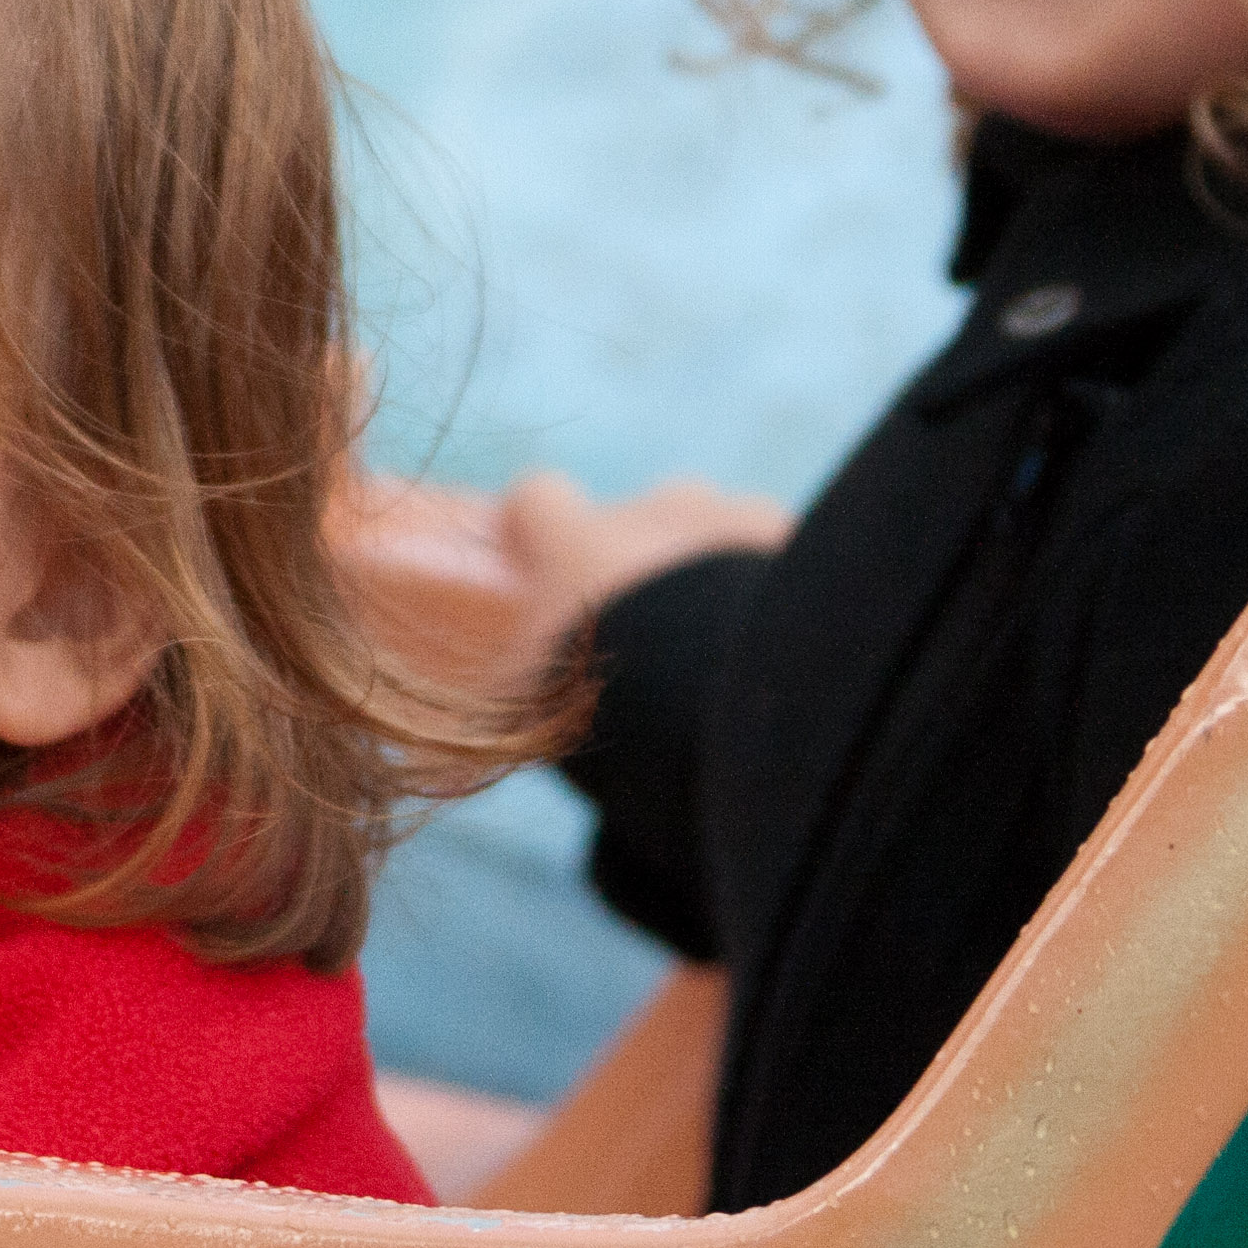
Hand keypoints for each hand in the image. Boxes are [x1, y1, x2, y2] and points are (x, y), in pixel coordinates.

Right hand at [335, 467, 790, 704]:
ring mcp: (733, 519)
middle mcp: (653, 510)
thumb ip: (504, 703)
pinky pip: (793, 554)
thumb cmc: (622, 713)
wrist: (731, 700)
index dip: (543, 529)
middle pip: (652, 508)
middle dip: (657, 553)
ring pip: (730, 523)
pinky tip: (800, 643)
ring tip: (741, 642)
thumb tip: (442, 751)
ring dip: (730, 566)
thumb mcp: (537, 715)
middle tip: (669, 632)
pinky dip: (793, 587)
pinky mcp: (804, 544)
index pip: (538, 496)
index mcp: (574, 542)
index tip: (548, 564)